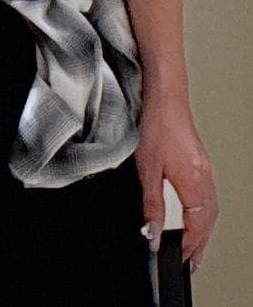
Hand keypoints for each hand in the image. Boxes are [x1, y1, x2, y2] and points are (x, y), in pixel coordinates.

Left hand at [134, 92, 218, 273]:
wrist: (165, 98)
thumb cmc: (157, 126)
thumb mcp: (148, 170)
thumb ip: (152, 205)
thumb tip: (151, 232)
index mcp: (195, 183)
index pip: (197, 227)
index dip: (188, 245)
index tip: (179, 258)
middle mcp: (205, 178)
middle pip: (208, 221)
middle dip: (199, 243)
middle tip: (189, 260)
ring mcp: (205, 169)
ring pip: (210, 209)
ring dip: (202, 229)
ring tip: (192, 244)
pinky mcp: (200, 162)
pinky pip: (208, 196)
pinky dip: (202, 212)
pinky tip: (193, 214)